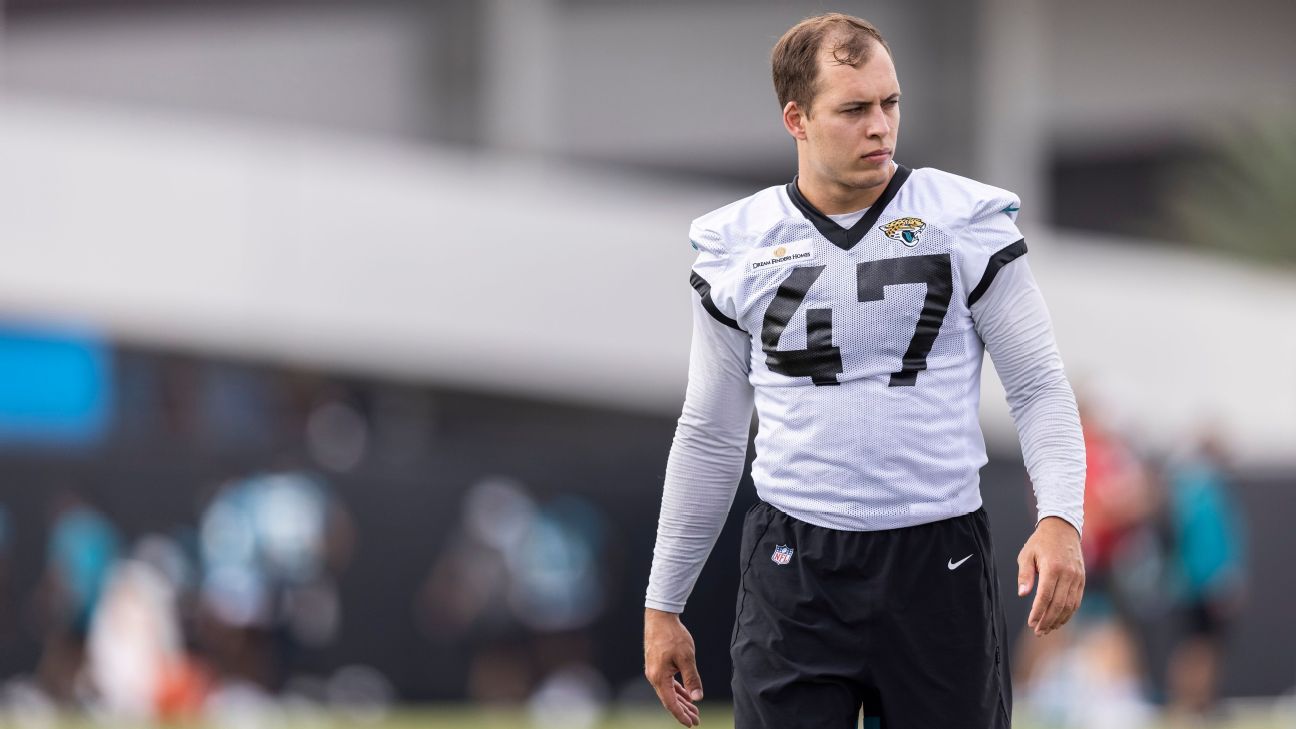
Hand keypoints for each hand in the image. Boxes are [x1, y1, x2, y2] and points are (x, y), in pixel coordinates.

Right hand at [644, 607, 702, 725]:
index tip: (692, 724)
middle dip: (683, 711)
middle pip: (669, 700)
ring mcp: (654, 671)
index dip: (681, 715)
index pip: (671, 703)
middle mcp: (654, 677)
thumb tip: (697, 698)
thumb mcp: (687, 658)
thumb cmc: (673, 636)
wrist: (660, 617)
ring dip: (681, 701)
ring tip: (694, 710)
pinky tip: (685, 694)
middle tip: (697, 720)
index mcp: (659, 677)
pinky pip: (667, 683)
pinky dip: (677, 690)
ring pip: (668, 692)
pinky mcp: (657, 665)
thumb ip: (692, 679)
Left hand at [1017, 516, 1084, 635]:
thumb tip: (1023, 594)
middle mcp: (1068, 574)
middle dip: (1048, 620)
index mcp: (1053, 568)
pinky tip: (1059, 620)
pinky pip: (1076, 600)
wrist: (1063, 528)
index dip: (1038, 612)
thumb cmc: (1041, 542)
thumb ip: (1025, 575)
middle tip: (1038, 631)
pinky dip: (1068, 613)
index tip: (1031, 623)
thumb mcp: (1027, 554)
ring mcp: (1077, 577)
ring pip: (1070, 605)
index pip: (1045, 596)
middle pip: (1059, 604)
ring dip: (1059, 620)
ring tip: (1047, 629)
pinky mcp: (1082, 579)